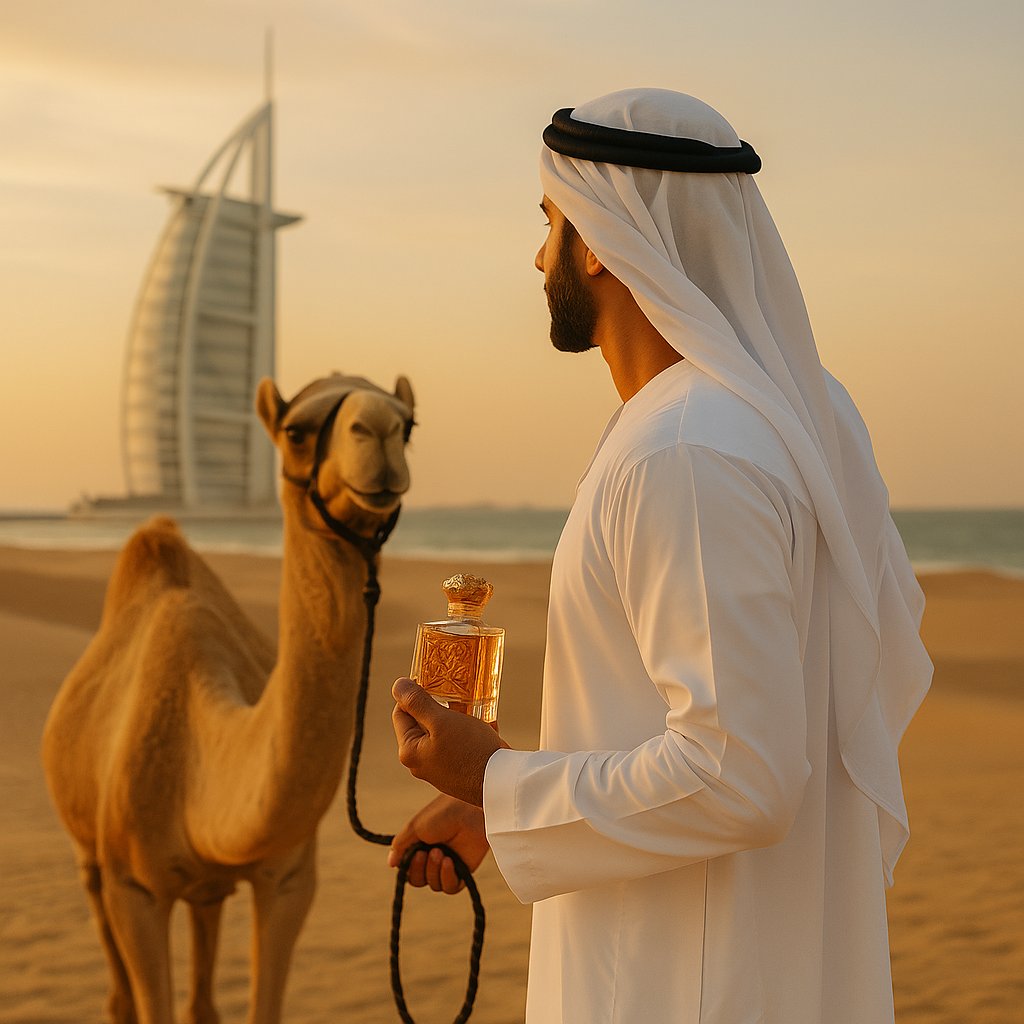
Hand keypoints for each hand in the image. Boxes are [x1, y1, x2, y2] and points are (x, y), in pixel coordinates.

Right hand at [387, 794, 489, 893]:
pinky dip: (447, 877)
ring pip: (434, 885)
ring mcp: (449, 864)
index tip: (416, 854)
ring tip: (441, 853)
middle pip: (418, 880)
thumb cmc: (442, 814)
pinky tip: (450, 862)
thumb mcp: (414, 827)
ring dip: (434, 871)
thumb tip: (391, 864)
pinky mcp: (464, 870)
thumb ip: (400, 846)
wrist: (469, 811)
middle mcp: (433, 857)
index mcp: (420, 846)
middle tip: (428, 852)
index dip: (409, 868)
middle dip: (420, 870)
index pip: (408, 870)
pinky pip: (451, 888)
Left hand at [391, 677, 507, 805]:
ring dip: (455, 718)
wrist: (502, 783)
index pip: (401, 712)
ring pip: (442, 732)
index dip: (415, 695)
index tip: (435, 683)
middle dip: (439, 707)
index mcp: (409, 752)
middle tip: (456, 696)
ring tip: (472, 711)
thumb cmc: (470, 751)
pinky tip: (483, 726)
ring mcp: (439, 769)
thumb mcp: (442, 720)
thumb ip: (417, 703)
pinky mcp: (457, 771)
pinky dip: (467, 732)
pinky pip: (457, 744)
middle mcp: (420, 763)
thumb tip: (398, 685)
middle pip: (422, 723)